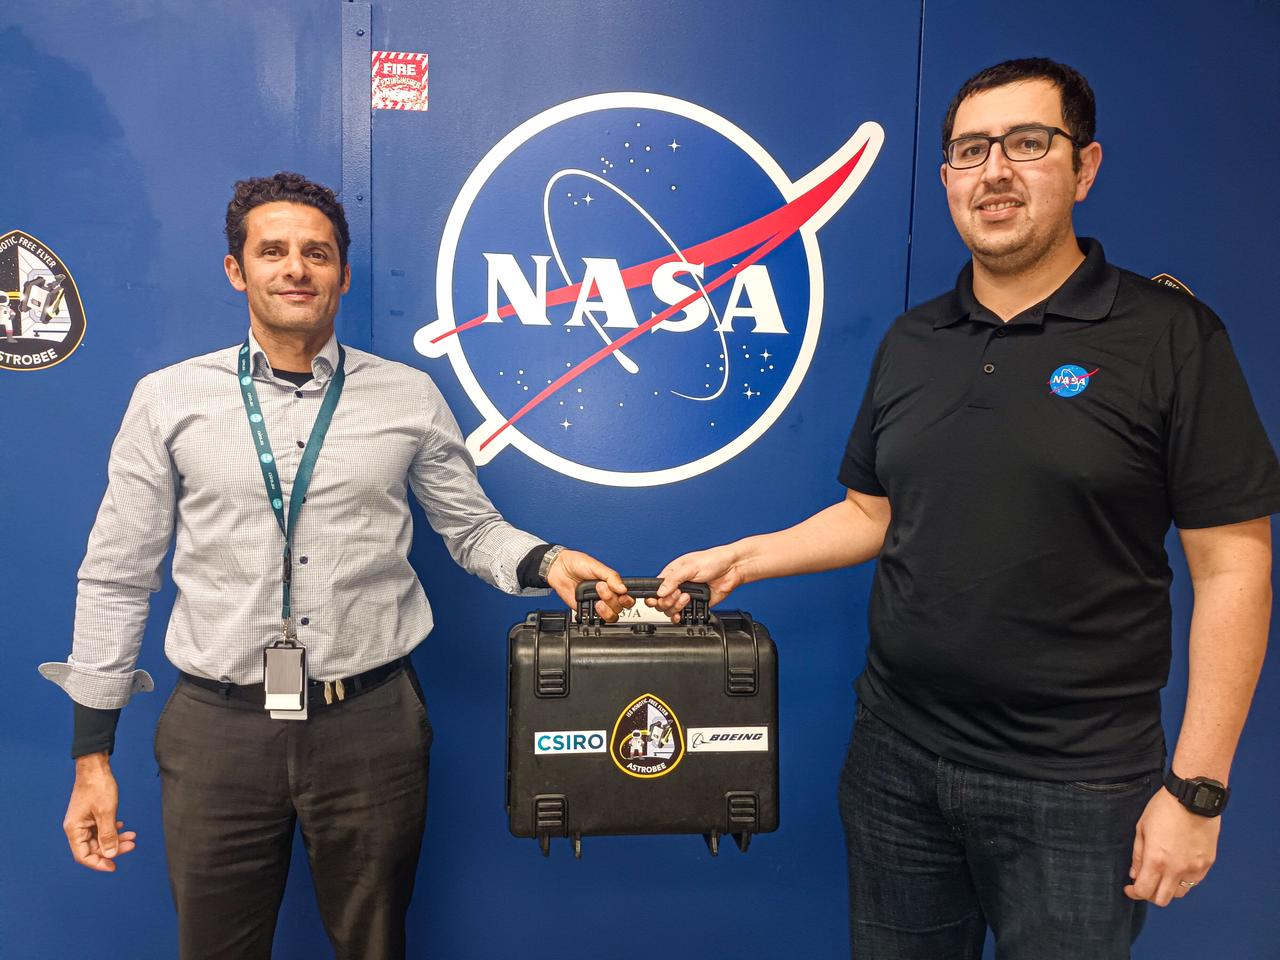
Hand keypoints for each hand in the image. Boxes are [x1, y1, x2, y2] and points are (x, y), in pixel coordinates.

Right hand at [64, 752, 136, 872]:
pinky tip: (123, 826)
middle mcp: (76, 827)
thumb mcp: (106, 812)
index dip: (98, 863)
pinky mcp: (90, 815)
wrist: (96, 766)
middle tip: (132, 844)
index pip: (83, 856)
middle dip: (113, 848)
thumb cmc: (98, 787)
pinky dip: (112, 829)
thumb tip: (110, 855)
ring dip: (115, 838)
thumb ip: (108, 835)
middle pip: (93, 848)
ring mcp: (83, 821)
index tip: (114, 866)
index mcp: (74, 829)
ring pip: (99, 838)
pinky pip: (101, 828)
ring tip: (133, 836)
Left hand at [547, 549, 633, 622]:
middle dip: (612, 600)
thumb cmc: (577, 564)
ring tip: (597, 600)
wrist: (559, 569)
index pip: (627, 596)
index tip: (621, 595)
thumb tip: (623, 588)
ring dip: (606, 610)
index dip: (627, 599)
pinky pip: (596, 618)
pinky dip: (595, 613)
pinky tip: (589, 603)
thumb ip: (612, 577)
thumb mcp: (597, 566)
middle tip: (601, 588)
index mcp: (612, 584)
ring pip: (611, 616)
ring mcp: (597, 603)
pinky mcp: (586, 609)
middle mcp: (607, 595)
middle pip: (620, 608)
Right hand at [647, 544, 743, 621]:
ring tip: (688, 597)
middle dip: (668, 601)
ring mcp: (685, 596)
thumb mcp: (690, 567)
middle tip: (679, 593)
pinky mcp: (695, 605)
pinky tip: (682, 613)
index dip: (654, 595)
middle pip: (661, 602)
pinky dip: (680, 617)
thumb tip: (660, 591)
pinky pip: (682, 615)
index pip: (655, 588)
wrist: (732, 569)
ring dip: (677, 606)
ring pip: (670, 610)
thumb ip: (674, 579)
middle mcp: (677, 586)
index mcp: (672, 574)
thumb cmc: (713, 560)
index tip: (658, 597)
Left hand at [1124, 786, 1218, 905]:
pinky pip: (1194, 882)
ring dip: (1168, 888)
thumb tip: (1135, 874)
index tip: (1130, 887)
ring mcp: (1194, 868)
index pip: (1144, 892)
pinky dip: (1183, 879)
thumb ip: (1138, 856)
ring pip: (1180, 893)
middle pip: (1162, 899)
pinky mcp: (1207, 864)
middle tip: (1145, 883)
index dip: (1134, 892)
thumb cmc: (1163, 809)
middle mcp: (1177, 869)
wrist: (1193, 799)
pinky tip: (1178, 866)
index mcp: (1157, 860)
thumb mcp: (1142, 829)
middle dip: (1150, 894)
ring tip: (1163, 874)